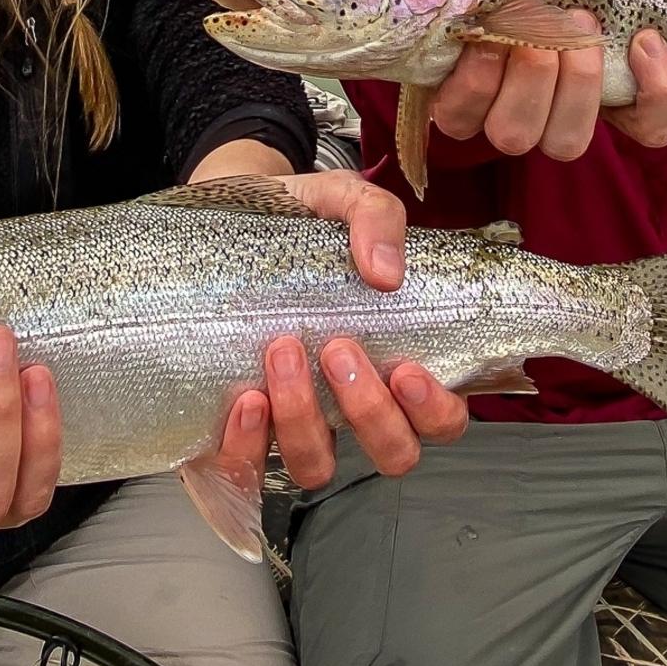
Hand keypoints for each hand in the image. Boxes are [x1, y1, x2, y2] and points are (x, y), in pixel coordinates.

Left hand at [224, 168, 468, 489]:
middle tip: (339, 349)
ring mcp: (295, 420)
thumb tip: (386, 271)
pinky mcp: (239, 428)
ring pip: (317, 465)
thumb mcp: (342, 199)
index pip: (440, 420)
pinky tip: (245, 397)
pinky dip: (249, 444)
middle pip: (392, 453)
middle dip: (369, 412)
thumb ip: (376, 217)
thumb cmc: (298, 218)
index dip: (434, 412)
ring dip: (305, 420)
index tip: (407, 369)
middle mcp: (350, 402)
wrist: (226, 213)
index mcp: (394, 361)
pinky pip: (247, 467)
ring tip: (284, 353)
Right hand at [366, 0, 666, 159]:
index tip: (482, 37)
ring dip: (578, 89)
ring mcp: (580, 111)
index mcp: (474, 76)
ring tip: (586, 25)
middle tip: (546, 22)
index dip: (469, 90)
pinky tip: (647, 42)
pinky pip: (649, 128)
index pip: (456, 117)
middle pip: (512, 135)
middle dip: (529, 85)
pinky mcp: (641, 109)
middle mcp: (522, 107)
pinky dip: (655, 92)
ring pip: (567, 142)